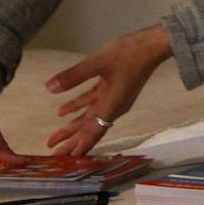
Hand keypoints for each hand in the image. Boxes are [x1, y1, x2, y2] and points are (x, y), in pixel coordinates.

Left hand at [45, 25, 173, 155]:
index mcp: (111, 105)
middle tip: (54, 153)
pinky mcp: (114, 89)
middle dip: (71, 141)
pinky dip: (79, 107)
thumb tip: (50, 88)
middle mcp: (113, 107)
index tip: (66, 159)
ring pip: (90, 117)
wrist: (153, 45)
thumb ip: (73, 76)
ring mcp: (115, 99)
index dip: (79, 146)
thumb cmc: (128, 54)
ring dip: (73, 127)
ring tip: (55, 137)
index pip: (92, 132)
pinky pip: (94, 103)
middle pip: (89, 129)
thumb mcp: (97, 62)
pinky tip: (63, 110)